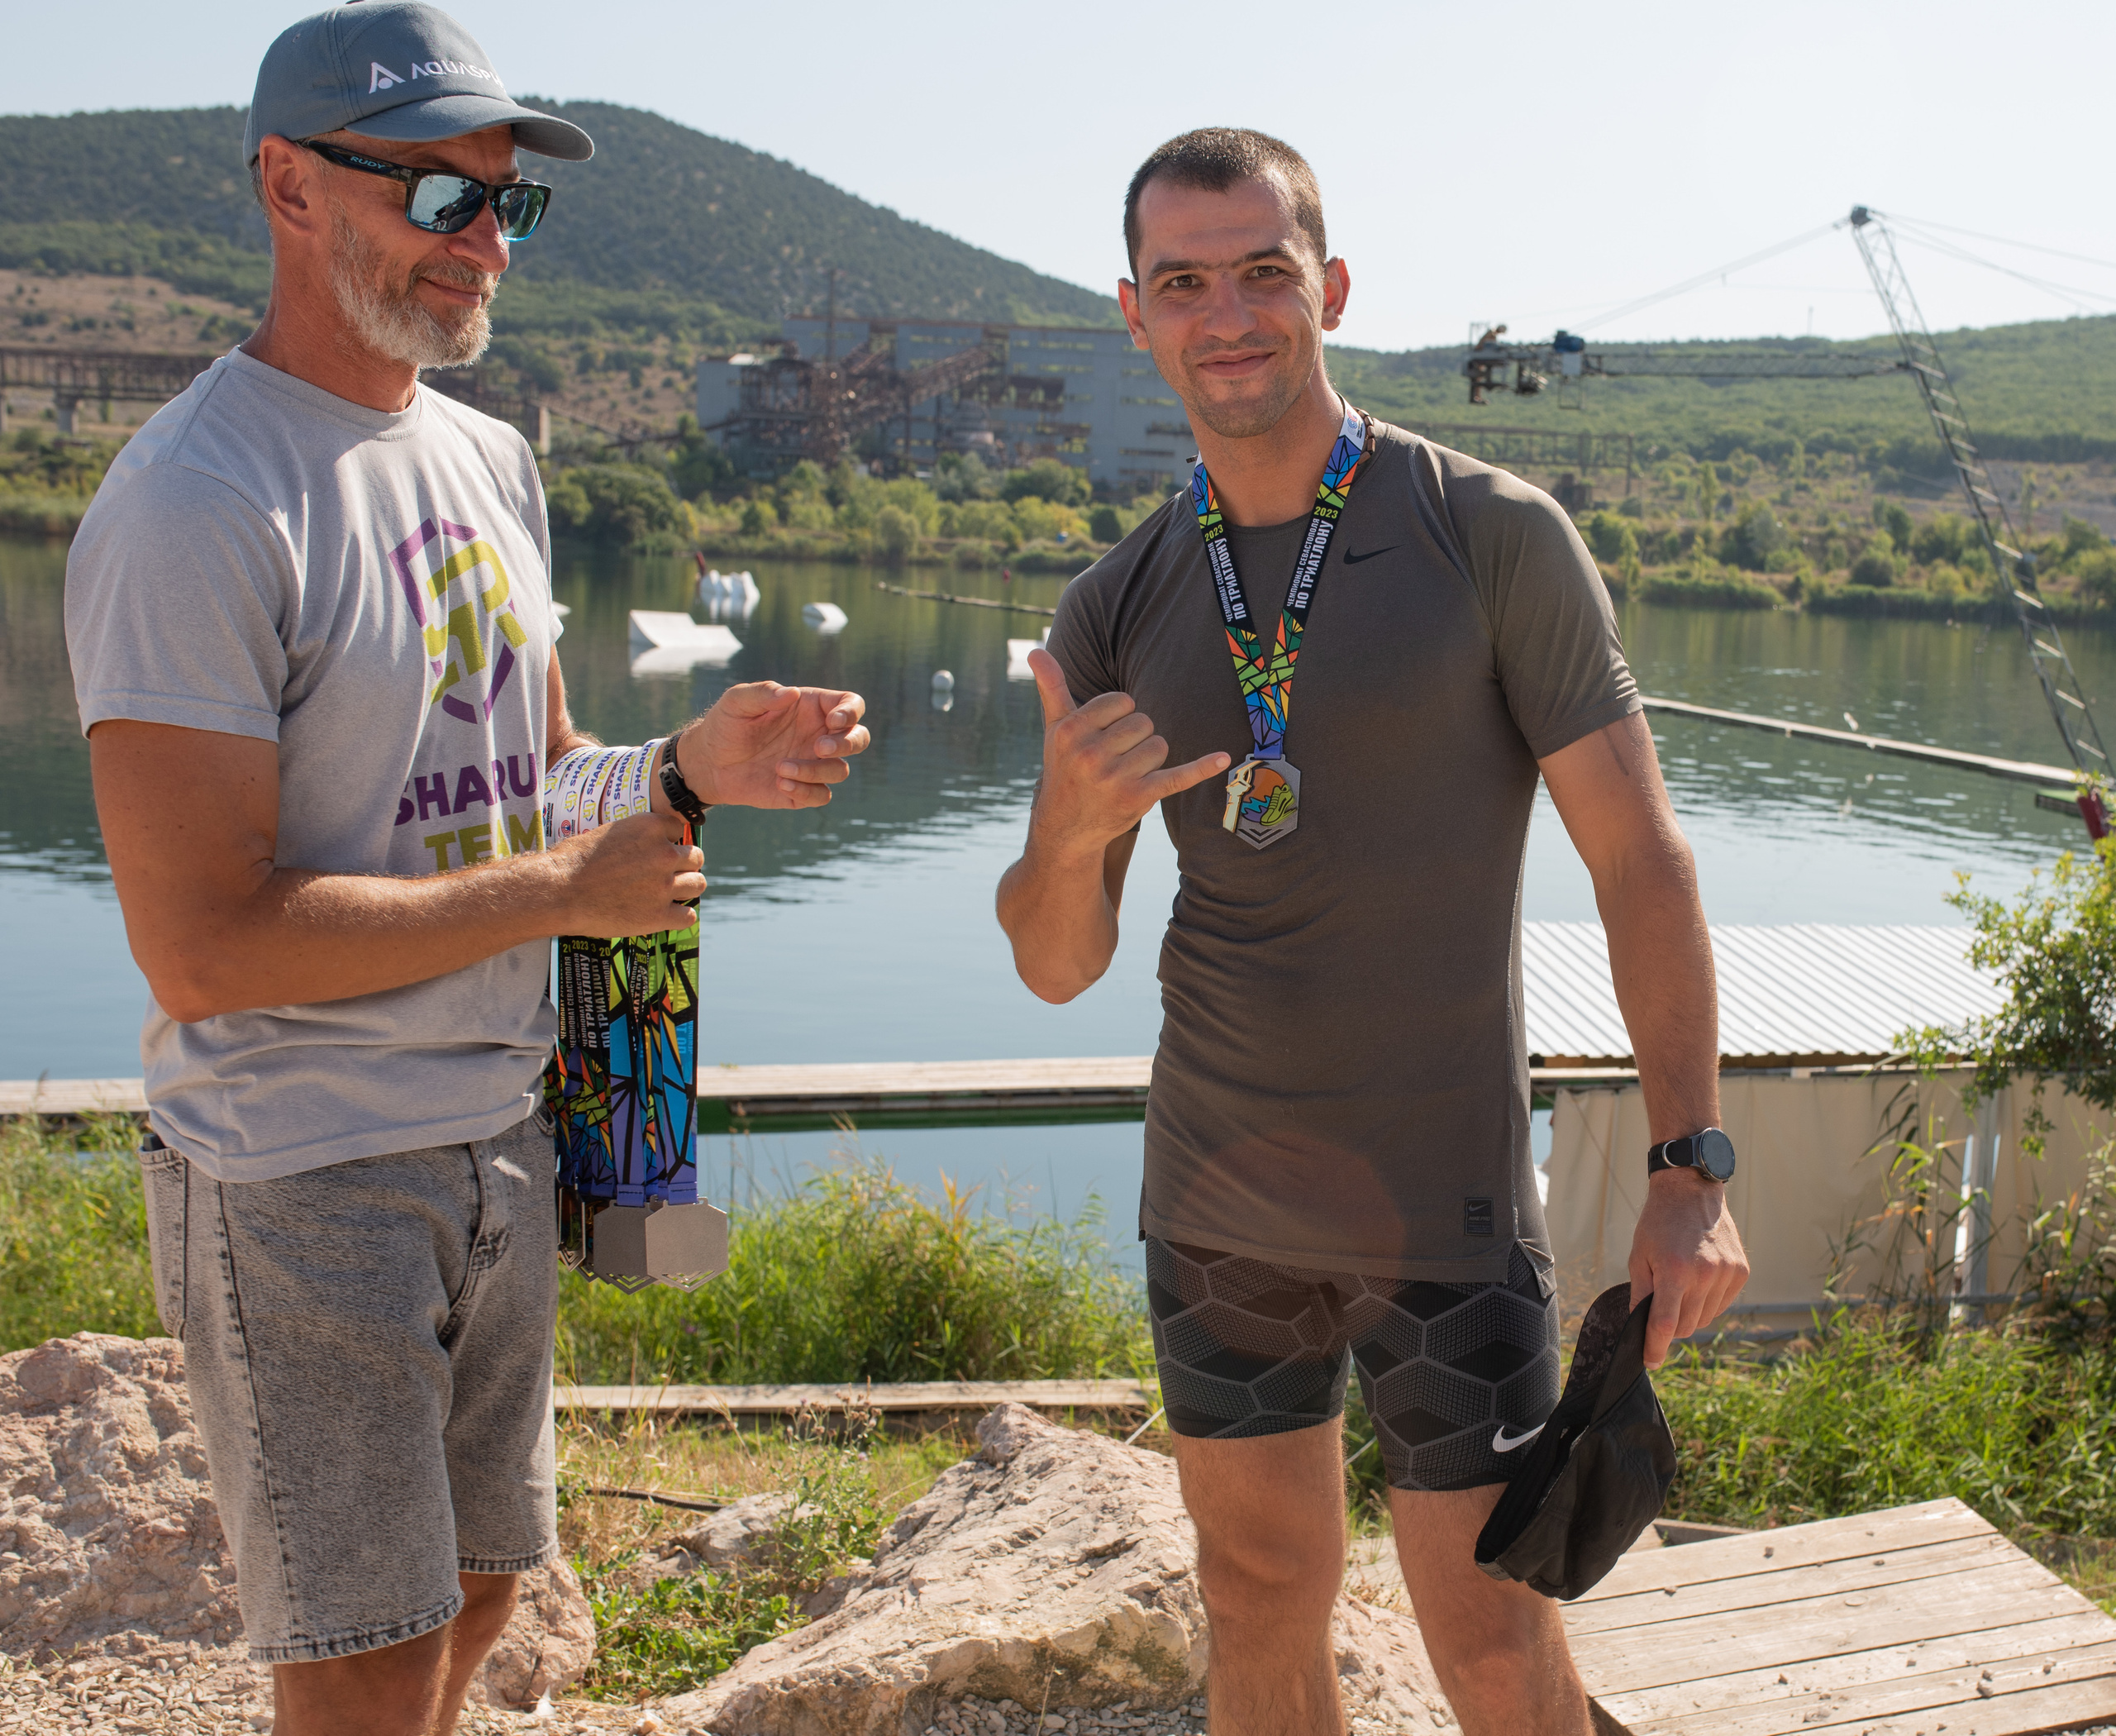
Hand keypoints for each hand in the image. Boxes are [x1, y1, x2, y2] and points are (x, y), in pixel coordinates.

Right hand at [552, 812, 705, 936]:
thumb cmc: (573, 861)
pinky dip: (679, 917)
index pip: (679, 829)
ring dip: (686, 889)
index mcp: (650, 827)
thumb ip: (635, 837)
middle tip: (667, 875)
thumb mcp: (608, 833)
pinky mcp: (659, 915)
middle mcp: (663, 853)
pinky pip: (688, 916)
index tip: (658, 852)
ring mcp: (663, 885)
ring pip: (698, 884)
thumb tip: (648, 846)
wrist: (557, 890)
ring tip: (669, 894)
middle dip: (684, 865)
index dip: (669, 841)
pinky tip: (665, 915)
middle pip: (696, 857)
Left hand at [676, 683, 870, 809]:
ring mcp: (813, 764)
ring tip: (780, 767)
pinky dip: (806, 791)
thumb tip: (792, 694)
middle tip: (818, 747)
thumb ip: (763, 693)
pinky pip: (822, 795)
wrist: (709, 763)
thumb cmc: (725, 725)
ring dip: (816, 770)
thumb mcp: (737, 702)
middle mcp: (818, 735)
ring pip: (840, 770)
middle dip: (848, 743)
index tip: (832, 721)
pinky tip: (779, 784)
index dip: (851, 712)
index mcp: (811, 708)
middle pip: (860, 738)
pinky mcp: (803, 791)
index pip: (851, 705)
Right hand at [1027, 648, 1228, 854]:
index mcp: (1072, 730)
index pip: (1122, 702)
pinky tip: (1223, 758)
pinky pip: (1178, 775)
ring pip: (1160, 745)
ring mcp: (1116, 778)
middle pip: (1143, 722)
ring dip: (1149, 759)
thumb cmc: (1064, 770)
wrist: (1065, 829)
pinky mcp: (1139, 798)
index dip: (1118, 718)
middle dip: (1135, 739)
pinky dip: (1201, 768)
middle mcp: (1091, 753)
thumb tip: (1033, 651)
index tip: (1103, 737)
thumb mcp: (1054, 729)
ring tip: (1125, 775)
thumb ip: (1051, 688)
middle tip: (1113, 761)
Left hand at [1627, 1170, 1749, 1367]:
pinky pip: (1722, 1305)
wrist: (1691, 1190)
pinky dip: (1708, 1303)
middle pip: (1686, 1327)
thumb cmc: (1658, 1223)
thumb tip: (1639, 1327)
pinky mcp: (1741, 1272)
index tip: (1649, 1362)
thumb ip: (1640, 1294)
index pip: (1664, 1325)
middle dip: (1670, 1327)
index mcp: (1674, 1272)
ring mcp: (1726, 1274)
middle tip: (1661, 1307)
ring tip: (1680, 1288)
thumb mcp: (1638, 1256)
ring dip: (1690, 1315)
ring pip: (1705, 1319)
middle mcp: (1704, 1275)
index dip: (1654, 1348)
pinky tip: (1698, 1282)